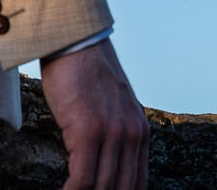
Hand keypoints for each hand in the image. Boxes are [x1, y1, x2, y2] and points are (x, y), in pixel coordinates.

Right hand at [41, 38, 149, 189]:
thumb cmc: (85, 73)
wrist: (75, 41)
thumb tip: (103, 165)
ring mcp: (112, 133)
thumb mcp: (113, 107)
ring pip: (102, 187)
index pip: (137, 183)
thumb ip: (116, 134)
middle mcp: (133, 134)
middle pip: (121, 189)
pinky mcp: (89, 131)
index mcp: (141, 131)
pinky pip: (83, 179)